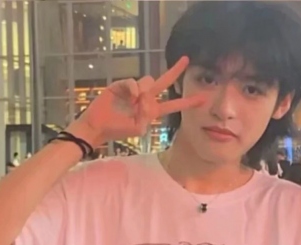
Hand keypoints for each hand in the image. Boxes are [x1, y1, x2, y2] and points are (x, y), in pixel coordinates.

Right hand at [67, 56, 204, 146]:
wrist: (98, 126)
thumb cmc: (118, 129)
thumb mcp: (138, 128)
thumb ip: (146, 116)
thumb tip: (145, 98)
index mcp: (152, 110)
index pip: (173, 105)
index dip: (188, 102)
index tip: (203, 99)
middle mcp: (146, 98)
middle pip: (164, 82)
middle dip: (175, 71)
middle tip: (186, 59)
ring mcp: (134, 90)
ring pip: (147, 81)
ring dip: (144, 90)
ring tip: (133, 103)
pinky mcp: (122, 84)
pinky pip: (132, 82)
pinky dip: (132, 89)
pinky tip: (129, 97)